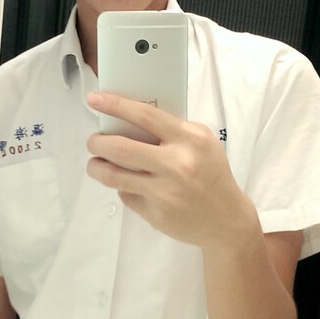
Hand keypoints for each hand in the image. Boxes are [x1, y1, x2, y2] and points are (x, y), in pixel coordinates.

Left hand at [86, 92, 249, 248]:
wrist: (226, 219)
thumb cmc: (211, 174)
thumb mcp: (202, 142)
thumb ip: (172, 130)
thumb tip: (130, 119)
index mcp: (189, 140)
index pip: (145, 115)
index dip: (115, 105)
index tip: (95, 99)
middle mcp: (176, 164)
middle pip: (120, 148)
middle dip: (97, 142)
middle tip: (93, 141)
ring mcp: (164, 192)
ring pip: (114, 176)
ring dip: (96, 167)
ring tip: (95, 163)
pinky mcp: (156, 214)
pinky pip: (126, 195)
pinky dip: (122, 187)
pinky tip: (129, 184)